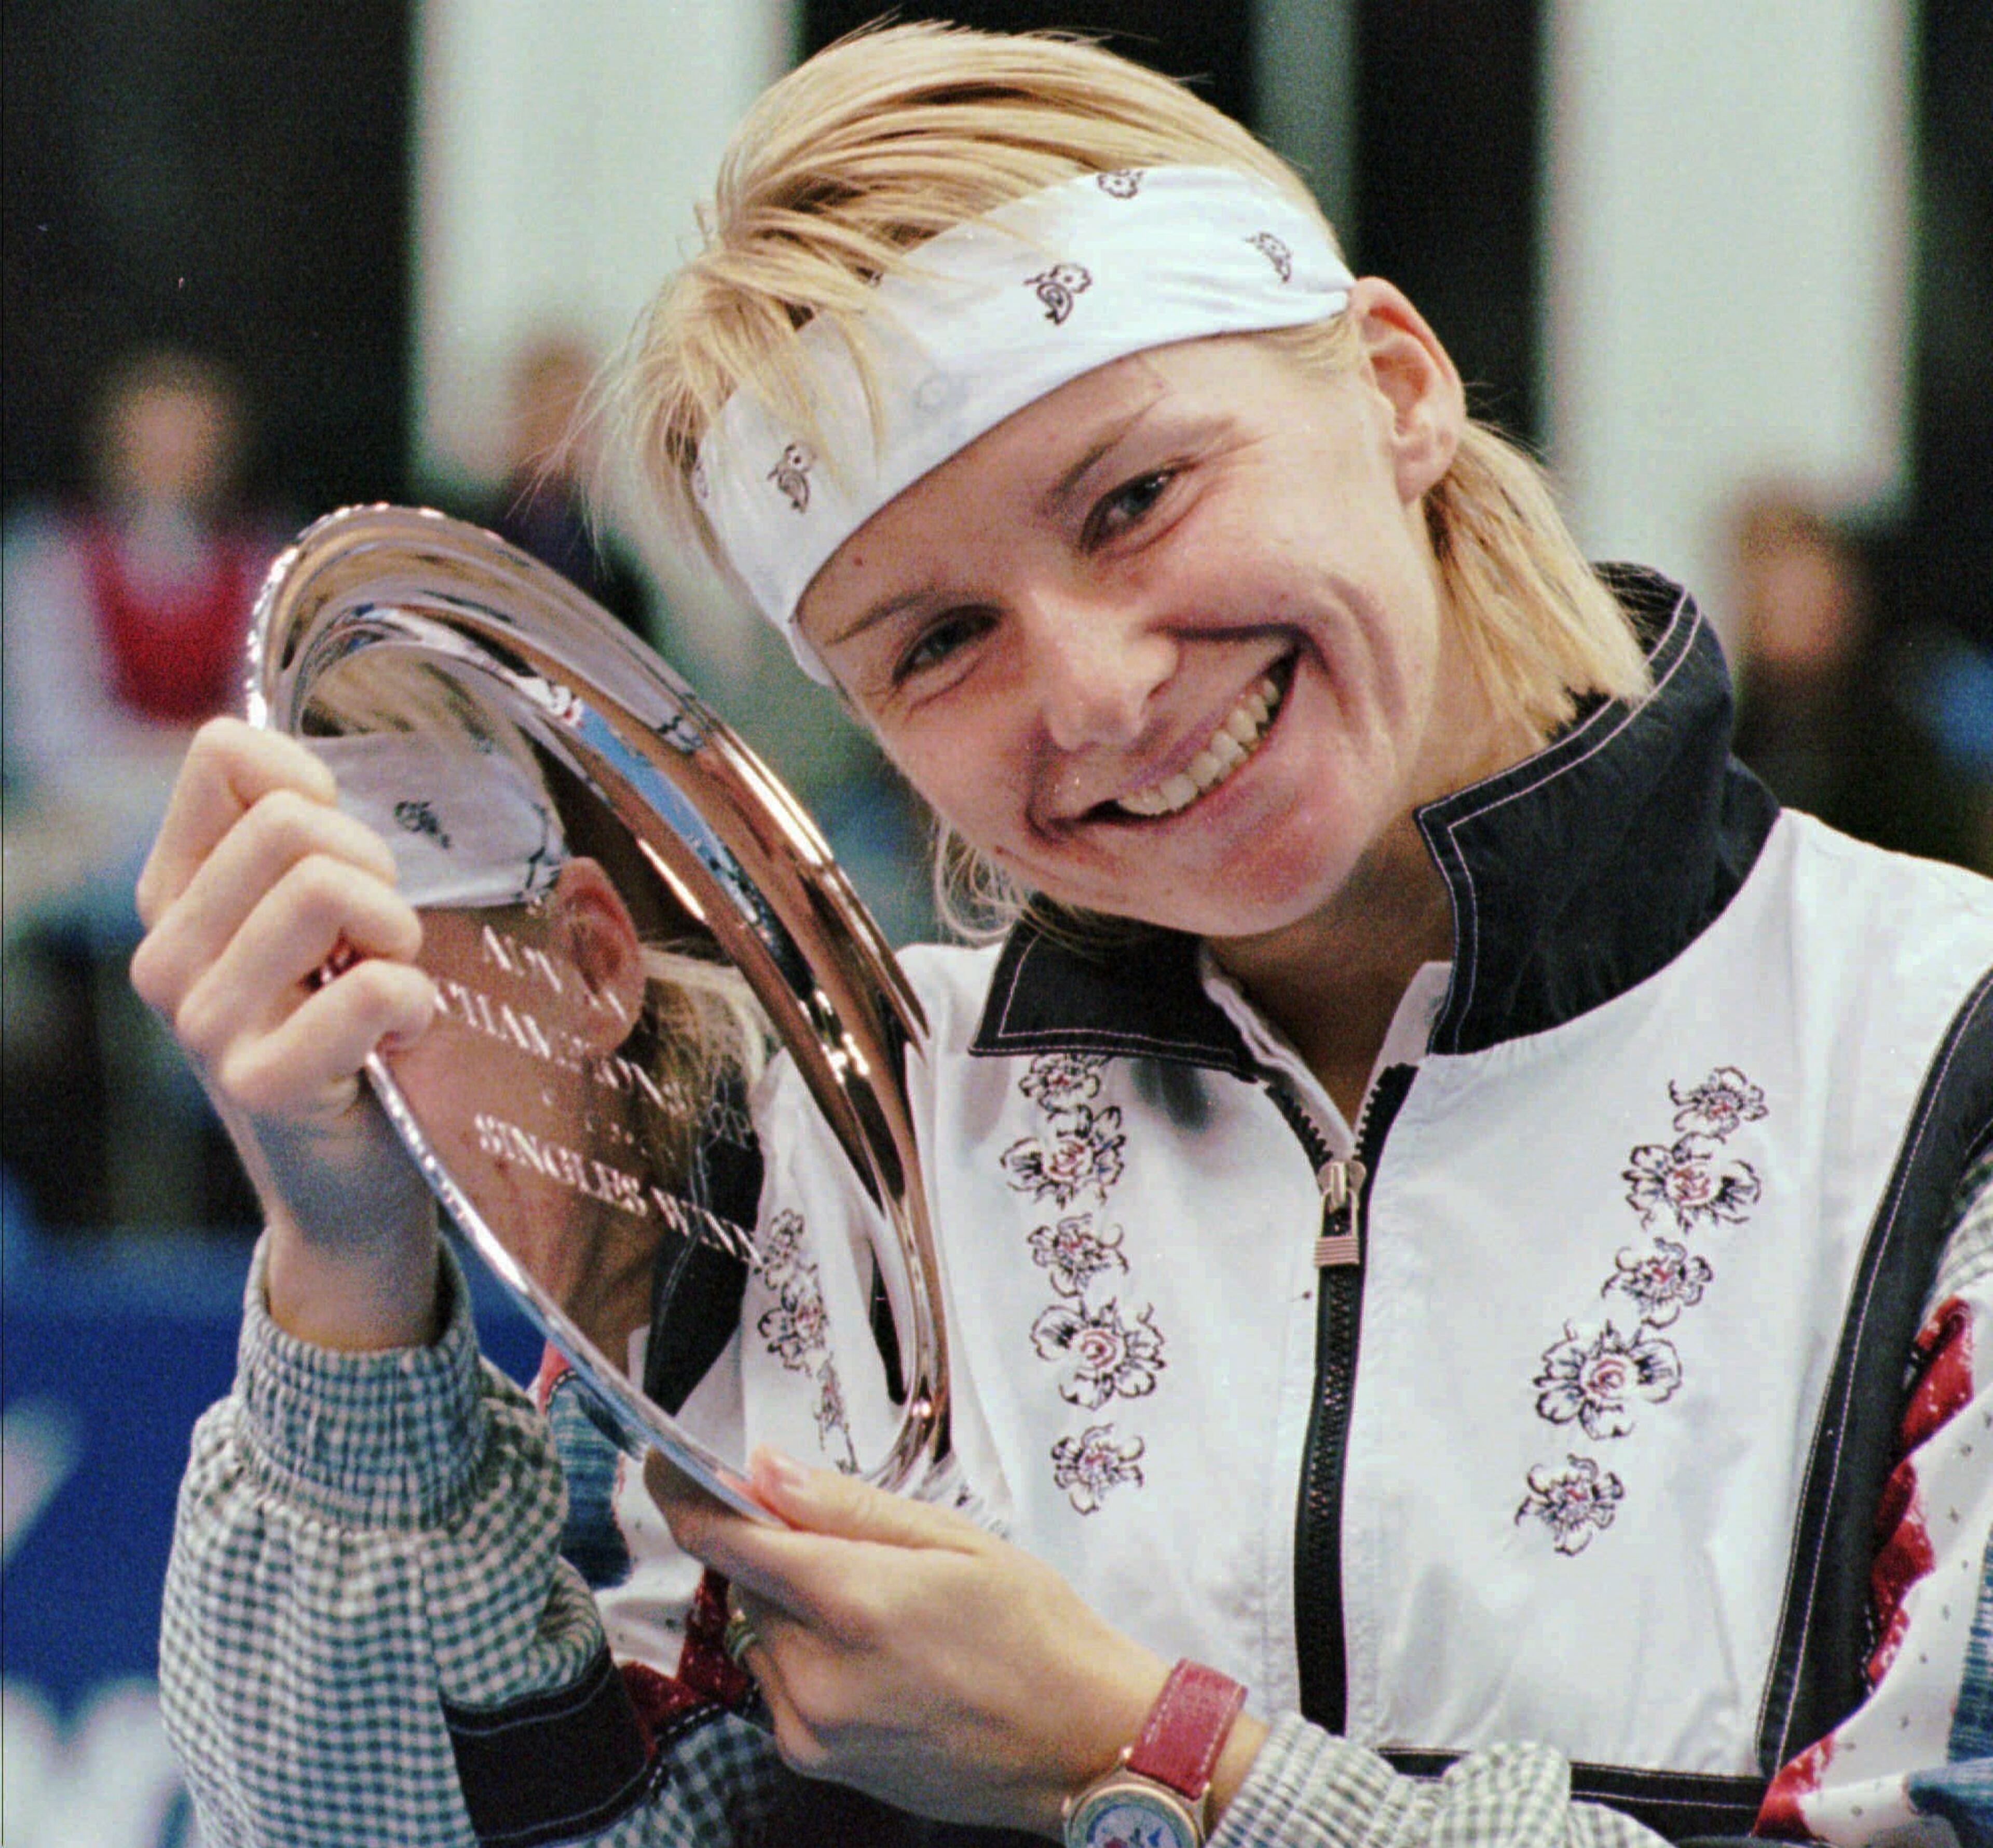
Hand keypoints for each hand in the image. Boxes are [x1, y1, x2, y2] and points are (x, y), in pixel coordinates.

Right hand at [131, 718, 441, 1347]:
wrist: (347, 1188)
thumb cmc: (348, 1034)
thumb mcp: (307, 929)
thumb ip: (296, 848)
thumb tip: (304, 764)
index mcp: (174, 897)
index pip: (222, 755)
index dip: (310, 783)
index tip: (344, 854)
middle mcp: (168, 956)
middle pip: (290, 822)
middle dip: (374, 867)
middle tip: (383, 938)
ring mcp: (205, 1024)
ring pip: (326, 890)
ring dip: (398, 933)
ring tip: (391, 984)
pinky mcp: (264, 1085)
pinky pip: (374, 988)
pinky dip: (418, 1003)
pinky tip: (401, 1038)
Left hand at [648, 1449, 1266, 1835]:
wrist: (1083, 1745)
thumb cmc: (1035, 1631)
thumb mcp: (955, 1541)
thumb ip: (848, 1507)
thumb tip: (765, 1469)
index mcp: (854, 1603)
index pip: (728, 1538)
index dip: (687, 1492)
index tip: (664, 1459)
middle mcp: (816, 1675)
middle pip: (748, 1583)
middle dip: (780, 1550)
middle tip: (857, 1547)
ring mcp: (812, 1730)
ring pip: (761, 1633)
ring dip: (793, 1606)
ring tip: (885, 1609)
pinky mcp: (816, 1764)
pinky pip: (780, 1684)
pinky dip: (807, 1655)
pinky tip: (879, 1656)